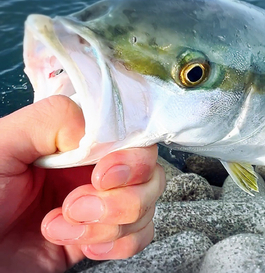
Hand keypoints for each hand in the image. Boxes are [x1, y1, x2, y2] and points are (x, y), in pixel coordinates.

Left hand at [0, 96, 165, 271]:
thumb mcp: (1, 146)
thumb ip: (50, 121)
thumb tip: (98, 131)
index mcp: (74, 141)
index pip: (130, 134)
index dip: (129, 156)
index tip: (103, 176)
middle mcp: (93, 168)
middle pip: (148, 171)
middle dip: (121, 197)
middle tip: (76, 207)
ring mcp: (102, 204)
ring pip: (148, 204)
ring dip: (110, 225)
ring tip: (62, 229)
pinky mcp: (103, 237)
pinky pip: (140, 235)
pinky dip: (119, 244)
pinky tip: (84, 246)